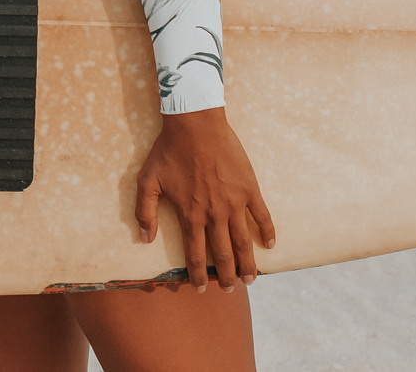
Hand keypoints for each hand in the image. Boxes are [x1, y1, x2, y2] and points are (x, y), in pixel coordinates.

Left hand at [135, 107, 275, 293]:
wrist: (194, 124)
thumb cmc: (168, 151)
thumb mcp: (147, 180)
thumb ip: (144, 211)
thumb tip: (144, 238)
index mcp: (190, 214)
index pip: (194, 254)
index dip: (197, 275)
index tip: (199, 289)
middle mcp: (214, 214)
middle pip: (223, 254)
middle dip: (226, 276)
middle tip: (229, 290)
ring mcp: (234, 203)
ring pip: (243, 242)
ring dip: (248, 263)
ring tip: (250, 279)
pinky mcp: (249, 188)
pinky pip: (262, 215)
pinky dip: (267, 231)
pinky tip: (270, 245)